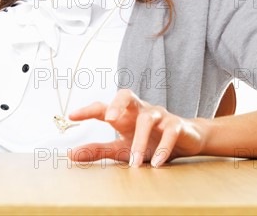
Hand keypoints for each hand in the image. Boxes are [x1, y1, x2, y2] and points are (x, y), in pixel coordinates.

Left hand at [66, 88, 208, 167]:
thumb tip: (70, 154)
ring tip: (135, 162)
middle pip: (126, 95)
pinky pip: (170, 131)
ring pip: (147, 119)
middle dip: (117, 103)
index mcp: (124, 115)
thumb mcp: (122, 148)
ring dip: (140, 140)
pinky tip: (156, 162)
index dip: (88, 110)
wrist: (185, 140)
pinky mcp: (176, 124)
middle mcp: (140, 110)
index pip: (104, 107)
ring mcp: (159, 115)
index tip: (72, 116)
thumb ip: (98, 150)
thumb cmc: (149, 142)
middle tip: (109, 118)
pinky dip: (163, 147)